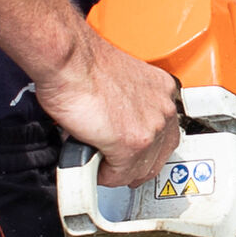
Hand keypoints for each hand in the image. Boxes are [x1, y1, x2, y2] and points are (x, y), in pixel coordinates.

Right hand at [36, 27, 186, 190]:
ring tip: (99, 165)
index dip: (148, 149)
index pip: (166, 132)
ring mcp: (150, 128)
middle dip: (136, 166)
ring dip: (117, 171)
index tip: (135, 153)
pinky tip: (92, 166)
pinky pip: (119, 175)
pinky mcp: (130, 145)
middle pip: (158, 155)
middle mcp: (162, 108)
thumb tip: (115, 126)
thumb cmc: (82, 62)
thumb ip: (127, 104)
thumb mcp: (118, 80)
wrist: (69, 60)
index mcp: (162, 90)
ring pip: (139, 169)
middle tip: (117, 168)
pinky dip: (103, 176)